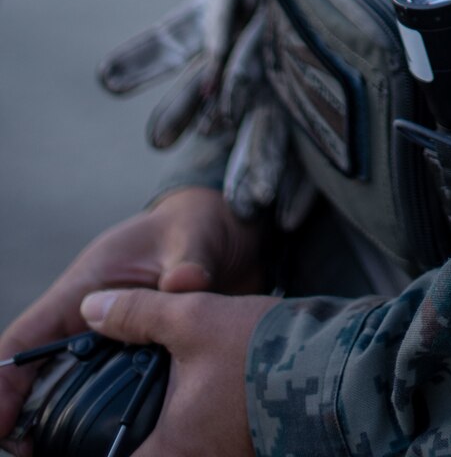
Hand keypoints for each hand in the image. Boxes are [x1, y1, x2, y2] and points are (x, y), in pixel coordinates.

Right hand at [0, 190, 264, 440]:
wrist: (222, 228)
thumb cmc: (197, 224)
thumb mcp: (194, 237)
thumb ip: (188, 263)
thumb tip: (184, 284)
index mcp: (86, 284)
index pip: (28, 336)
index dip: (4, 378)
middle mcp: (87, 314)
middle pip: (37, 370)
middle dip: (22, 412)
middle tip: (25, 453)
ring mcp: (108, 335)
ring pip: (65, 385)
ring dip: (54, 418)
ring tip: (51, 453)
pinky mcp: (132, 350)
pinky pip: (103, 387)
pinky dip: (94, 413)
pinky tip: (102, 442)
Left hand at [76, 287, 278, 456]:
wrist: (334, 363)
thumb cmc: (262, 348)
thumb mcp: (193, 317)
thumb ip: (137, 314)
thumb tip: (90, 308)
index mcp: (170, 452)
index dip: (86, 452)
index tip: (65, 437)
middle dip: (121, 442)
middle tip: (102, 425)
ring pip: (172, 454)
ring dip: (154, 438)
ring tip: (142, 415)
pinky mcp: (243, 454)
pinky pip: (199, 450)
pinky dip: (182, 437)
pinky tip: (182, 408)